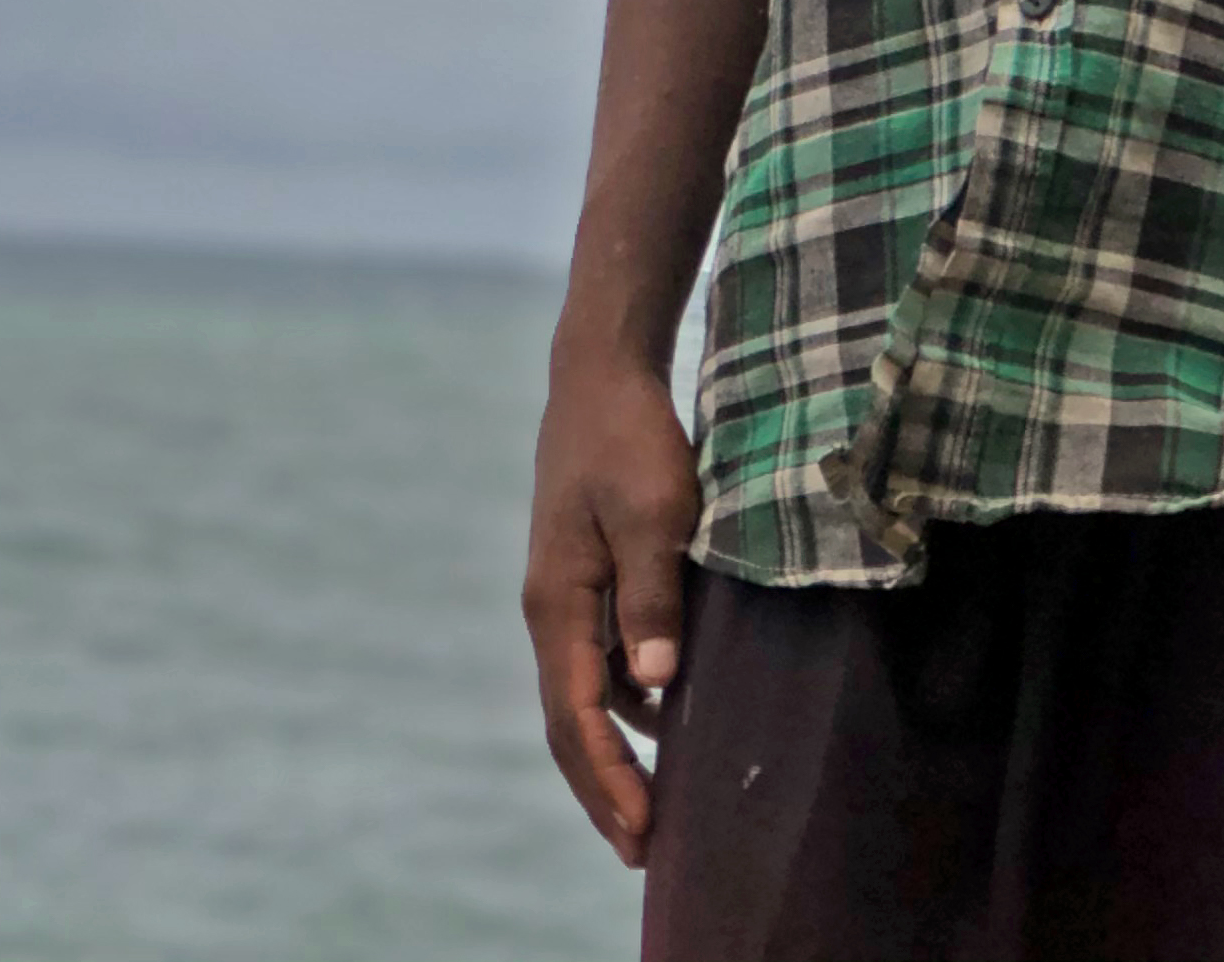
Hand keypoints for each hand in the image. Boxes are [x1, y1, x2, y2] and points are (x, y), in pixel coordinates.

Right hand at [523, 348, 699, 866]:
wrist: (602, 371)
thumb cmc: (629, 436)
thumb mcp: (652, 512)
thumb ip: (653, 596)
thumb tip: (657, 684)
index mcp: (557, 601)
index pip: (578, 714)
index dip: (608, 779)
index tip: (643, 833)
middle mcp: (553, 609)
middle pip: (570, 720)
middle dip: (603, 788)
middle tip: (644, 852)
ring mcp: (568, 595)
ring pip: (587, 694)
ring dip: (617, 752)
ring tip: (661, 803)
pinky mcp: (589, 578)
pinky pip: (604, 661)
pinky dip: (630, 704)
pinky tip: (670, 719)